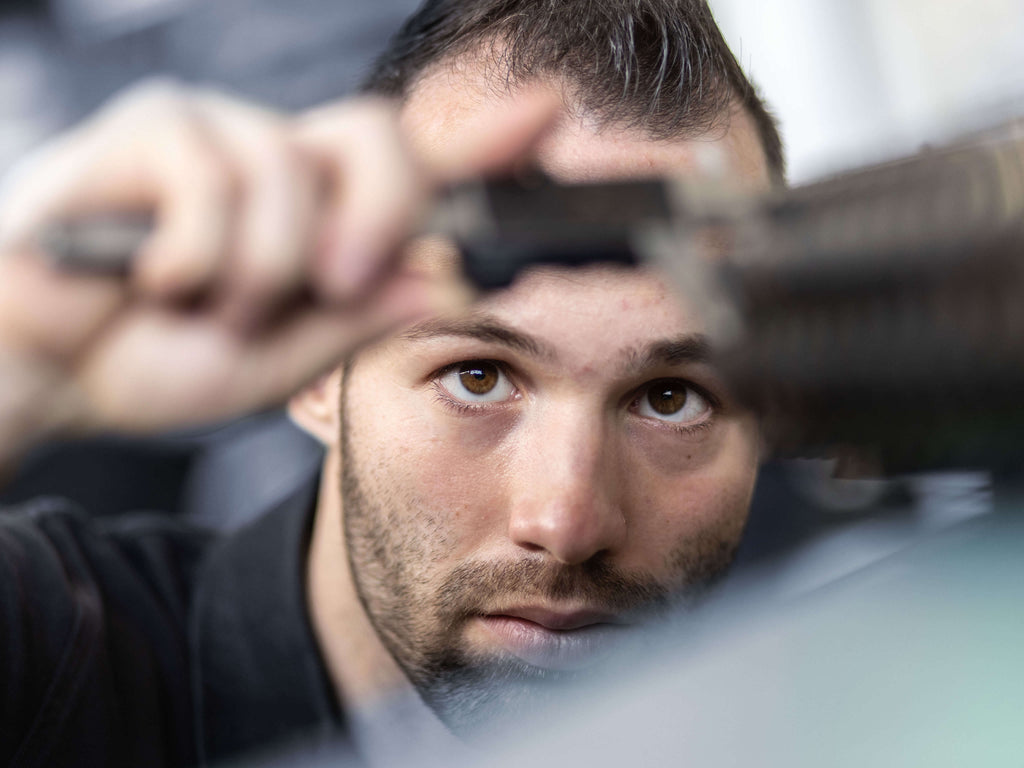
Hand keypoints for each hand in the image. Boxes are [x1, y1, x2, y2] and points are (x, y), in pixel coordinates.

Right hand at [0, 80, 557, 465]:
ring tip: (208, 307)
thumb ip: (360, 319)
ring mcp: (223, 135)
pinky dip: (193, 255)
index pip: (422, 170)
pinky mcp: (155, 128)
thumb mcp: (282, 357)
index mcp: (328, 217)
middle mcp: (288, 163)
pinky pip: (210, 177)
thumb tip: (447, 283)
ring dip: (257, 269)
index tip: (551, 115)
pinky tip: (156, 280)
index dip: (489, 144)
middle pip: (380, 137)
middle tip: (342, 282)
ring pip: (290, 173)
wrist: (55, 369)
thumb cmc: (166, 356)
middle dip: (377, 213)